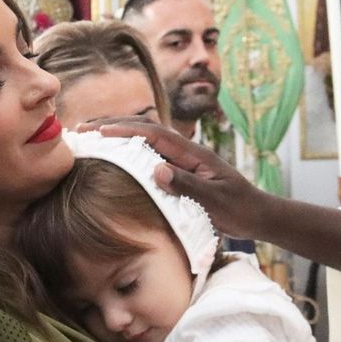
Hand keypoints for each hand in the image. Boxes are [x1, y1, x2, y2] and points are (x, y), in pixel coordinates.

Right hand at [93, 121, 270, 239]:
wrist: (258, 214)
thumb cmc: (240, 208)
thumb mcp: (215, 200)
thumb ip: (187, 184)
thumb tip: (156, 169)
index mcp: (193, 153)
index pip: (154, 134)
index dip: (125, 130)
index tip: (99, 131)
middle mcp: (186, 152)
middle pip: (145, 131)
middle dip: (114, 126)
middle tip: (82, 129)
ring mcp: (183, 161)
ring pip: (145, 143)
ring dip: (119, 138)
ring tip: (90, 138)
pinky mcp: (181, 173)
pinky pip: (151, 158)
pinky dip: (130, 155)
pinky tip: (115, 160)